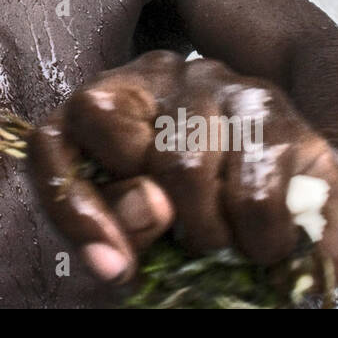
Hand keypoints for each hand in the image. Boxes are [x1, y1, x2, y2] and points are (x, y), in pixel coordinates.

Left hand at [28, 50, 337, 286]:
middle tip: (191, 249)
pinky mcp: (273, 106)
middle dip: (164, 225)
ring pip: (189, 167)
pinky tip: (268, 245)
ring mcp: (216, 82)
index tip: (111, 262)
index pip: (56, 140)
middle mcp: (156, 75)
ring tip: (230, 249)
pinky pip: (256, 188)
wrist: (280, 173)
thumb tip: (127, 244)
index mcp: (103, 98)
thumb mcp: (134, 216)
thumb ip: (115, 225)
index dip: (75, 210)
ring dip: (213, 234)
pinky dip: (262, 237)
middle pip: (137, 157)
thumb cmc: (186, 199)